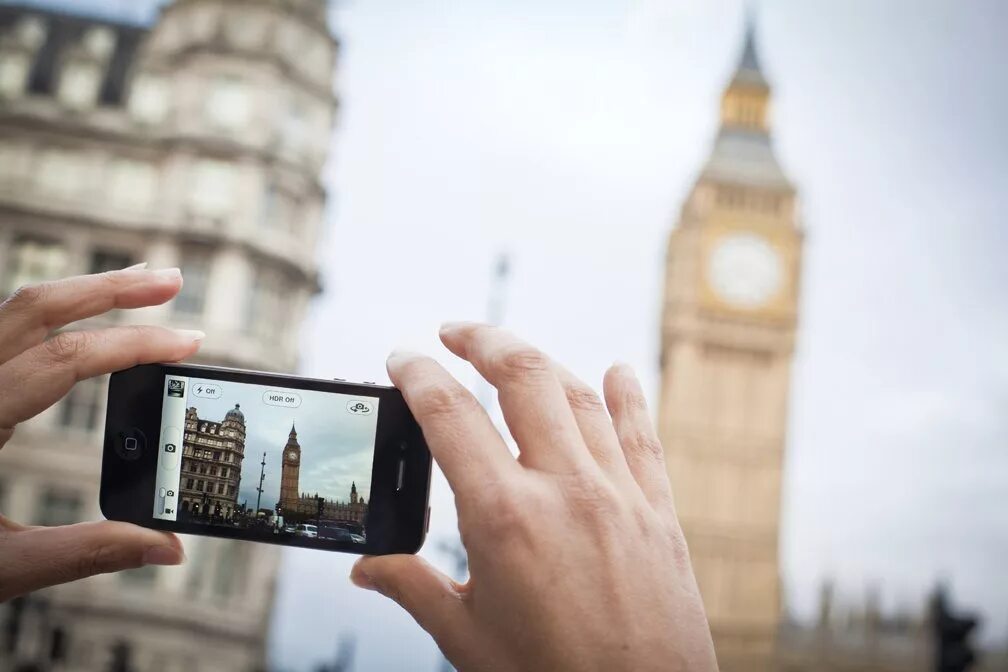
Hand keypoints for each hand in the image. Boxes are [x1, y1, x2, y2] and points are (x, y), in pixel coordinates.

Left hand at [0, 266, 204, 602]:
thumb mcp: (0, 566)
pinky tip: (82, 324)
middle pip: (35, 306)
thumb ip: (86, 552)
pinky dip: (52, 317)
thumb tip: (165, 548)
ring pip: (14, 311)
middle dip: (110, 288)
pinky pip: (2, 334)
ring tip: (139, 288)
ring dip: (81, 293)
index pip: (63, 359)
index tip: (187, 343)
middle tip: (171, 280)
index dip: (133, 345)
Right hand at [351, 323, 717, 671]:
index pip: (449, 416)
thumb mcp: (466, 637)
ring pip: (579, 395)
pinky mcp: (658, 511)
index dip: (419, 376)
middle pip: (522, 377)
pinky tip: (619, 372)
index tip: (402, 358)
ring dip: (541, 362)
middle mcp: (565, 489)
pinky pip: (642, 436)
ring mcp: (618, 493)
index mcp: (505, 517)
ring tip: (511, 354)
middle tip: (453, 332)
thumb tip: (365, 567)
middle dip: (481, 340)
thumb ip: (413, 587)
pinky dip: (627, 398)